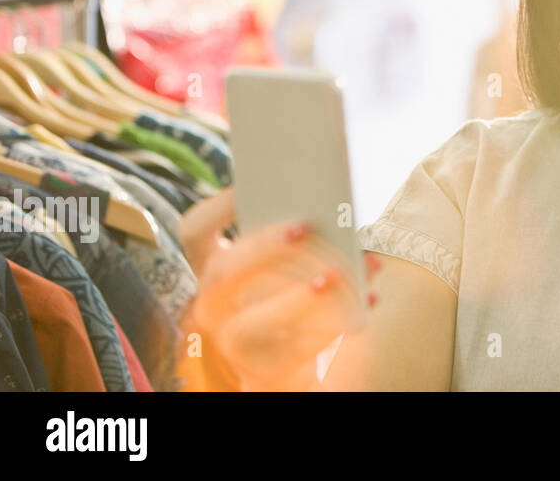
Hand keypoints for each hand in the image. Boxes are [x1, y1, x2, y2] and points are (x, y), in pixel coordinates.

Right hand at [178, 189, 379, 390]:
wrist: (290, 367)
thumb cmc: (294, 299)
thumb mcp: (288, 267)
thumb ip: (297, 241)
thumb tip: (332, 214)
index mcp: (216, 268)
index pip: (193, 231)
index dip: (216, 207)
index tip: (246, 187)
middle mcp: (213, 305)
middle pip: (221, 273)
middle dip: (264, 246)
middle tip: (305, 226)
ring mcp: (233, 343)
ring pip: (252, 322)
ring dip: (298, 297)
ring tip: (337, 276)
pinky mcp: (265, 372)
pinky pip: (297, 351)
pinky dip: (334, 324)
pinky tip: (367, 298)